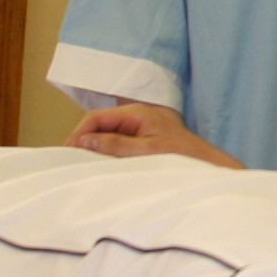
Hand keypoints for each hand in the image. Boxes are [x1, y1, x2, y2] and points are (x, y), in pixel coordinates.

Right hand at [70, 103, 243, 168]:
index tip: (68, 152)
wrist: (208, 164)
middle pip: (100, 124)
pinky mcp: (145, 137)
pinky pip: (118, 140)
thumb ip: (115, 145)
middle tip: (70, 160)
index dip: (79, 134)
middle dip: (84, 140)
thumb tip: (85, 141)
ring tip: (82, 163)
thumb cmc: (182, 155)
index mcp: (137, 112)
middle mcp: (137, 115)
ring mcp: (141, 126)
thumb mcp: (146, 151)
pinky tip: (101, 164)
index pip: (97, 117)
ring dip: (95, 146)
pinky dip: (107, 150)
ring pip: (108, 133)